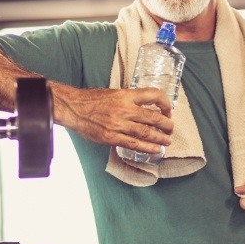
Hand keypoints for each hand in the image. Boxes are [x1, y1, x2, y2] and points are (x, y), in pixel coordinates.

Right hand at [53, 84, 173, 152]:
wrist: (74, 108)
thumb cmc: (92, 100)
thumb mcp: (114, 93)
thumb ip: (130, 100)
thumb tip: (146, 107)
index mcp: (126, 95)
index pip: (153, 95)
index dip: (165, 103)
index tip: (168, 110)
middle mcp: (125, 109)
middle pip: (154, 117)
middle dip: (166, 125)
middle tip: (170, 129)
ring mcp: (119, 124)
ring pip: (147, 133)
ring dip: (160, 138)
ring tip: (167, 141)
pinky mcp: (112, 137)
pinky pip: (134, 144)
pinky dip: (147, 148)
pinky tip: (155, 150)